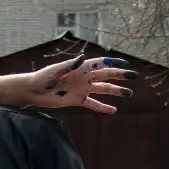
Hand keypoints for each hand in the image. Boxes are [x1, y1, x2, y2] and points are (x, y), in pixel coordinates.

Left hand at [0, 56, 135, 114]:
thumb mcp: (56, 70)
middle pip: (106, 75)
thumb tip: (82, 58)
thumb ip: (70, 65)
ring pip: (103, 90)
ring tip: (129, 94)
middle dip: (120, 76)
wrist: (34, 91)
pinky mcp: (77, 100)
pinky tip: (114, 110)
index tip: (126, 63)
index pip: (101, 63)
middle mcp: (84, 77)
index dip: (113, 62)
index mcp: (81, 67)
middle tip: (134, 77)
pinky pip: (93, 104)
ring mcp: (82, 89)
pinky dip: (103, 107)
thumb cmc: (43, 77)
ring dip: (116, 91)